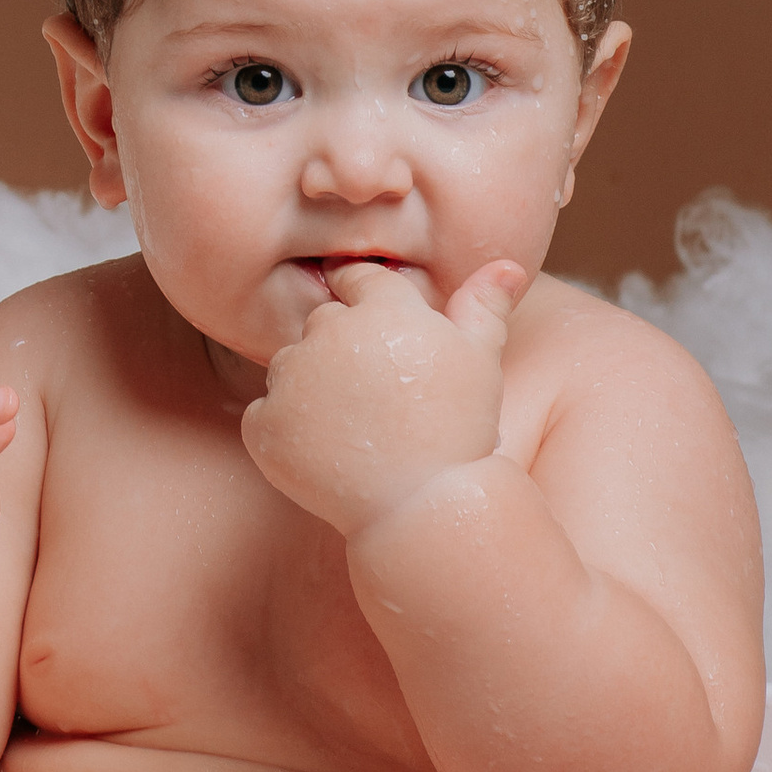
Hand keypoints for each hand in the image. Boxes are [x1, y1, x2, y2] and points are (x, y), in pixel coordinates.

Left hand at [240, 259, 526, 543]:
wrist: (423, 507)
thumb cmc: (459, 430)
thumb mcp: (480, 361)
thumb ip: (483, 307)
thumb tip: (506, 265)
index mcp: (381, 310)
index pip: (358, 279)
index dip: (367, 304)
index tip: (378, 335)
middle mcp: (330, 333)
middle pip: (323, 323)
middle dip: (343, 350)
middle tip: (377, 397)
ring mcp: (293, 379)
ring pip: (291, 367)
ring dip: (311, 388)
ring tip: (355, 428)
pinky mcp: (266, 424)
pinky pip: (267, 414)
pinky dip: (286, 431)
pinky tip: (326, 453)